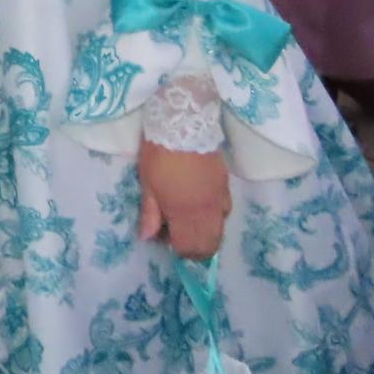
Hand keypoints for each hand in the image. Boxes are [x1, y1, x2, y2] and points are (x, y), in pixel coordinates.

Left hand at [137, 139, 230, 259]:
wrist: (184, 125)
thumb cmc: (160, 155)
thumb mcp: (148, 185)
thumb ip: (150, 214)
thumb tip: (147, 237)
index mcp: (184, 214)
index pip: (188, 248)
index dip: (176, 249)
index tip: (164, 237)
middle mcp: (207, 212)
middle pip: (209, 246)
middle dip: (194, 248)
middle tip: (177, 233)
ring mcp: (220, 200)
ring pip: (220, 231)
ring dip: (206, 234)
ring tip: (188, 221)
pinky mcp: (226, 186)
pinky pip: (225, 213)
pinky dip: (215, 218)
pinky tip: (201, 205)